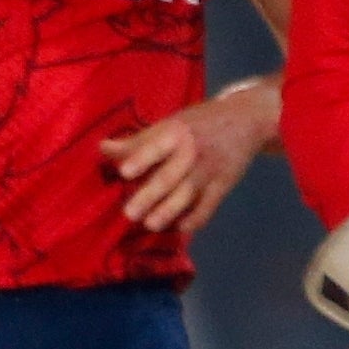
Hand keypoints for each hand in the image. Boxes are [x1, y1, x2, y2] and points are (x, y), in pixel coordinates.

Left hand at [107, 79, 276, 233]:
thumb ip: (138, 140)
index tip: (124, 172)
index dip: (141, 159)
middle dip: (149, 196)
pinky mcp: (223, 185)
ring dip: (169, 212)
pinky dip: (194, 219)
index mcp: (177, 132)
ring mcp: (209, 170)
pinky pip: (208, 207)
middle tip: (130, 213)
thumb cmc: (199, 121)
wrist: (246, 120)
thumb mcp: (170, 123)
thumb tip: (102, 148)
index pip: (156, 146)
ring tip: (150, 225)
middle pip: (169, 176)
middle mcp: (193, 152)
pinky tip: (179, 228)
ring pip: (187, 195)